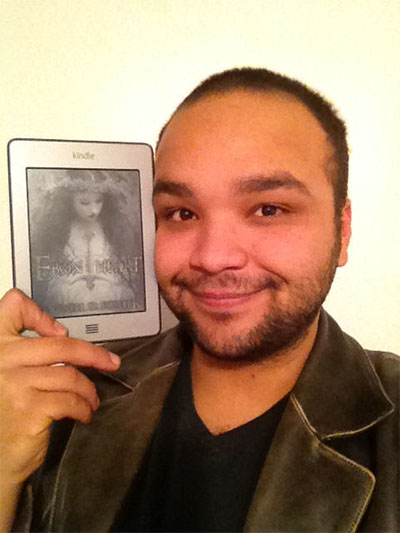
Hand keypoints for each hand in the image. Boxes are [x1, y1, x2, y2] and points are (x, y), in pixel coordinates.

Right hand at [0, 289, 120, 485]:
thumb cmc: (5, 413)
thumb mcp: (8, 375)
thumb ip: (28, 353)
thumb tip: (63, 335)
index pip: (13, 307)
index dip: (40, 314)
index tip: (60, 332)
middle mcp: (2, 360)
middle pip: (60, 345)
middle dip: (93, 354)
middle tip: (111, 362)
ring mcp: (14, 384)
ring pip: (70, 375)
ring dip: (88, 389)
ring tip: (91, 399)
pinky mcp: (29, 408)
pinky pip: (70, 400)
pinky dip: (83, 407)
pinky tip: (83, 413)